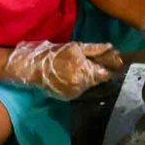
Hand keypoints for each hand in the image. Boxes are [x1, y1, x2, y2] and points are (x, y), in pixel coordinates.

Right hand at [1, 41, 117, 99]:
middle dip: (97, 72)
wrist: (33, 67)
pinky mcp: (67, 97)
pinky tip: (71, 76)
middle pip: (98, 80)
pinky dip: (78, 83)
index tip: (108, 63)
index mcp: (85, 70)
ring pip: (89, 85)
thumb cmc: (56, 54)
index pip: (105, 74)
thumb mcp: (76, 47)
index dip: (108, 67)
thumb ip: (95, 49)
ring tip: (77, 68)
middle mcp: (81, 84)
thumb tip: (111, 48)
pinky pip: (79, 90)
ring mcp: (74, 92)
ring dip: (87, 78)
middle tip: (90, 63)